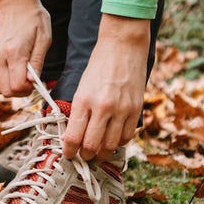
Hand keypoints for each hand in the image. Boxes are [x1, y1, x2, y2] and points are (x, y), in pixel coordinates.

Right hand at [0, 0, 52, 97]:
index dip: (27, 90)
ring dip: (9, 86)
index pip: (17, 86)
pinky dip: (0, 79)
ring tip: (19, 75)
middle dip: (19, 91)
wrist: (15, 3)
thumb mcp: (44, 39)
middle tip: (28, 81)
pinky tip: (10, 70)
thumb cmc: (34, 19)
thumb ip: (37, 62)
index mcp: (14, 52)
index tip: (34, 83)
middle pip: (5, 90)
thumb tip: (32, 81)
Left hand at [61, 14, 148, 160]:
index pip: (73, 137)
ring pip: (110, 145)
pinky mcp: (136, 109)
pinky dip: (118, 142)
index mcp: (83, 100)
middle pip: (92, 146)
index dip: (69, 151)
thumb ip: (79, 110)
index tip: (68, 154)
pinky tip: (112, 139)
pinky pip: (127, 136)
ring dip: (102, 153)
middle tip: (83, 156)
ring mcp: (121, 110)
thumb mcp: (81, 86)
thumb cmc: (98, 65)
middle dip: (85, 156)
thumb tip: (74, 134)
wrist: (122, 47)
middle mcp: (102, 107)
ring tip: (97, 152)